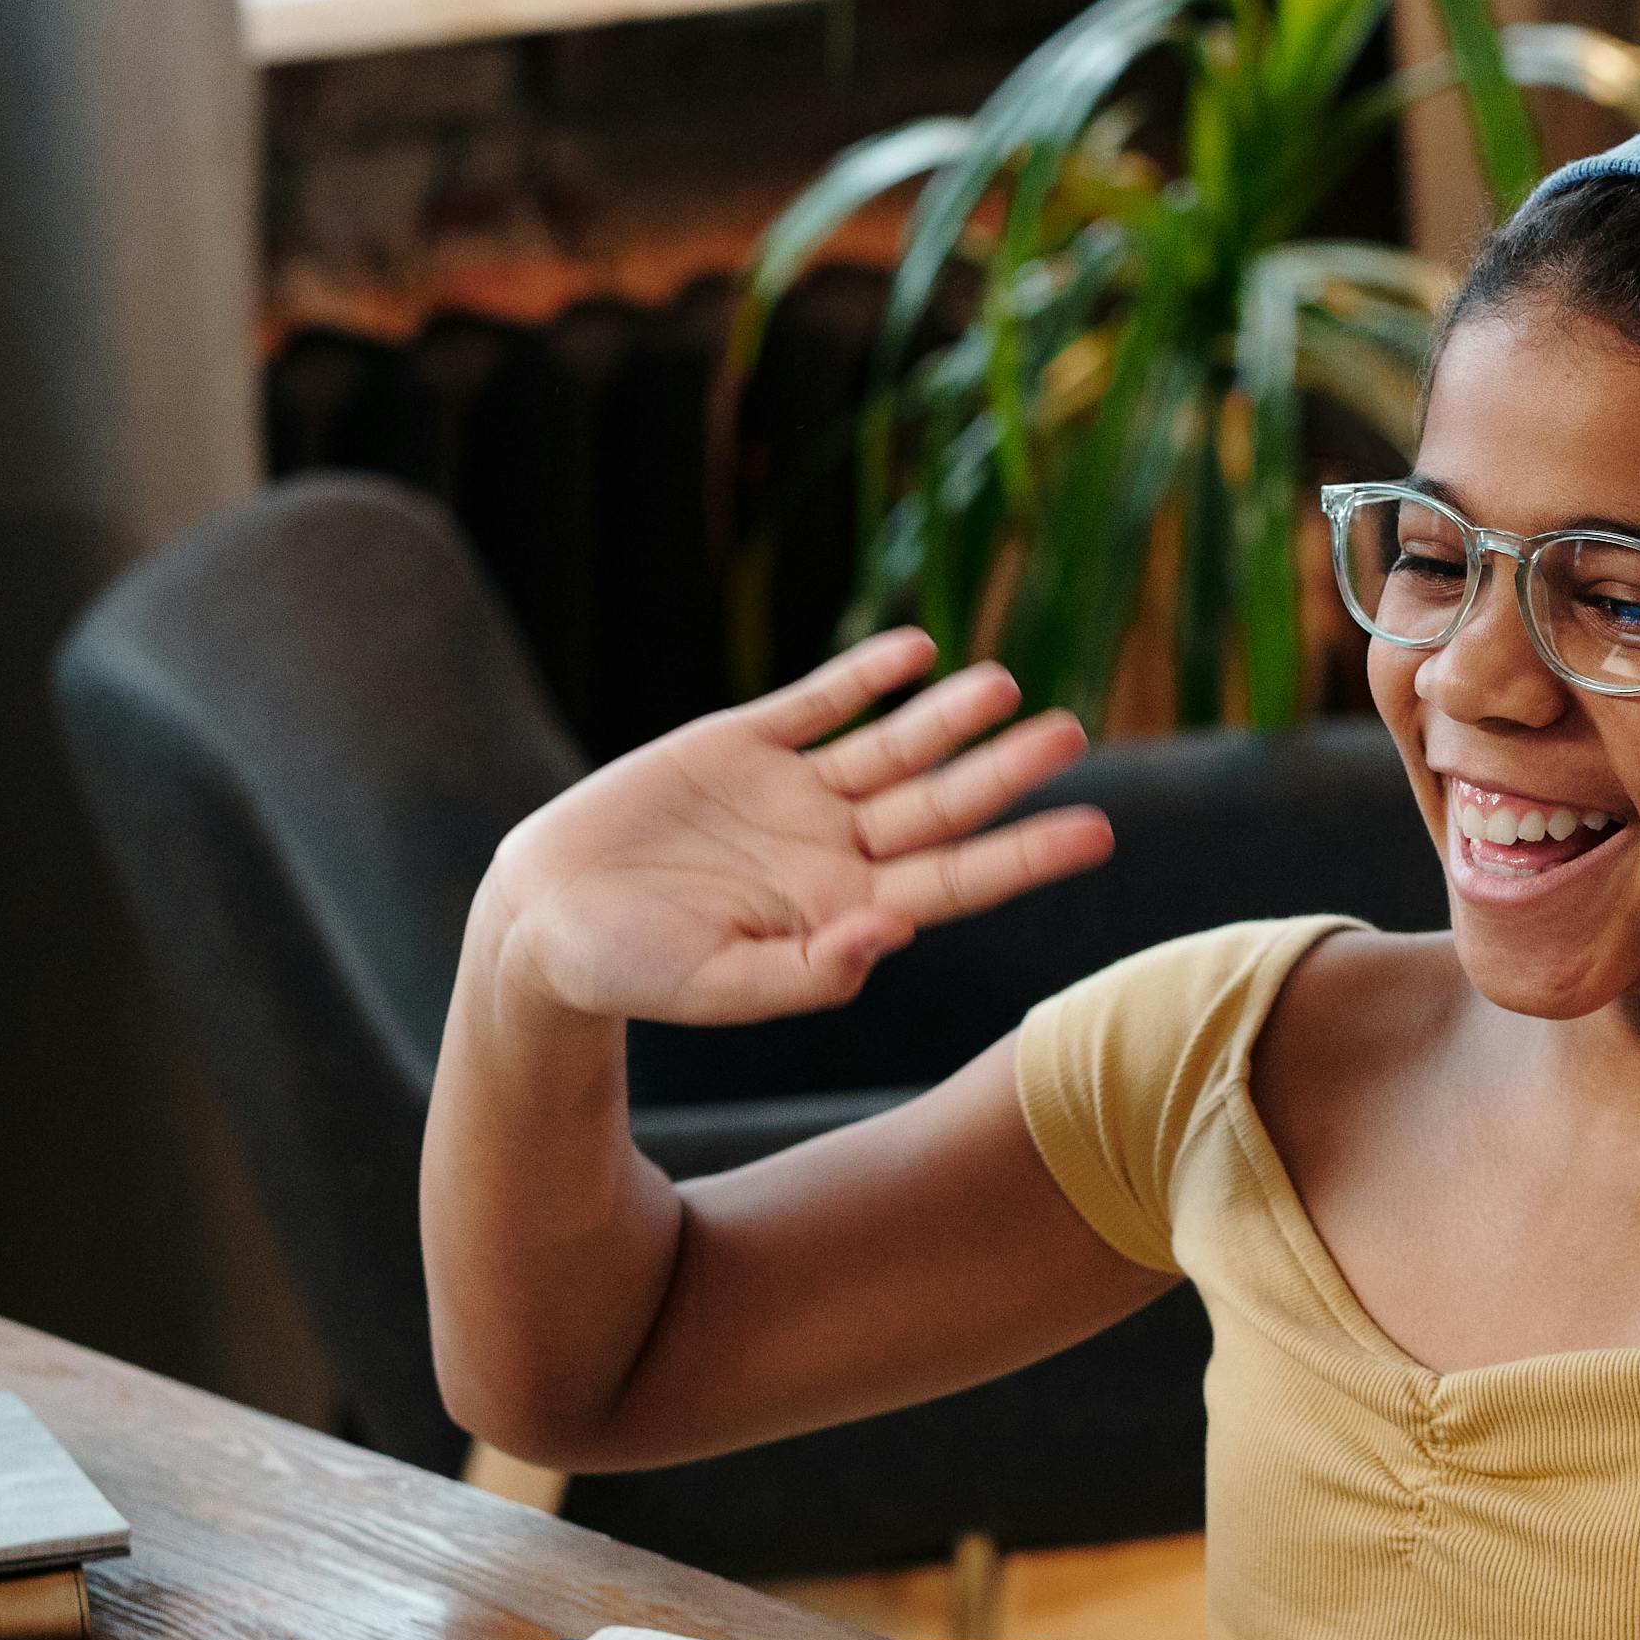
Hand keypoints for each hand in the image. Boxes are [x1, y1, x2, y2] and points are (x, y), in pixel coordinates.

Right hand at [480, 628, 1113, 1028]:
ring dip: (946, 716)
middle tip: (1073, 731)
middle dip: (1006, 770)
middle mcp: (833, 848)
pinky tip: (916, 651)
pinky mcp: (740, 744)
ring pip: (890, 746)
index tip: (1095, 833)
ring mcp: (792, 792)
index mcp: (845, 912)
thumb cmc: (634, 974)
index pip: (956, 881)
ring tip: (1002, 684)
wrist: (544, 920)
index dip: (1025, 855)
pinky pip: (817, 703)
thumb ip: (810, 972)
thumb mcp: (723, 987)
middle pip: (940, 803)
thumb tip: (889, 937)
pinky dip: (864, 676)